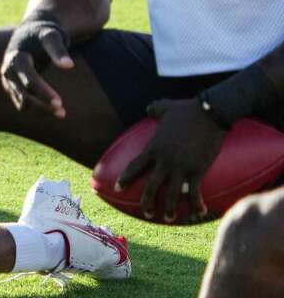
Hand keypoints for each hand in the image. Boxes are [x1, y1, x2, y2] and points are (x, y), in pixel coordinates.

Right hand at [0, 18, 73, 117]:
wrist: (30, 32)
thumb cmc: (43, 34)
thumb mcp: (51, 36)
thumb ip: (58, 50)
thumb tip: (69, 66)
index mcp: (16, 58)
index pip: (29, 80)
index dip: (43, 92)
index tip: (60, 103)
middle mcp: (8, 70)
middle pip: (23, 94)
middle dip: (42, 105)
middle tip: (62, 112)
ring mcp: (8, 79)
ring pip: (21, 102)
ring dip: (40, 110)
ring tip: (61, 114)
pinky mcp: (11, 86)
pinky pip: (21, 102)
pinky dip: (35, 109)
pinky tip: (51, 111)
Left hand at [115, 99, 226, 221]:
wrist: (208, 113)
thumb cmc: (186, 109)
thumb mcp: (165, 107)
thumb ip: (154, 109)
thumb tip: (149, 110)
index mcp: (154, 148)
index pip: (134, 166)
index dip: (125, 179)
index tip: (118, 188)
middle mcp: (164, 161)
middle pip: (151, 186)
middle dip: (147, 202)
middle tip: (146, 213)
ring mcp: (181, 167)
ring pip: (171, 195)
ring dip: (169, 209)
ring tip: (168, 219)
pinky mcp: (198, 170)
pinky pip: (195, 193)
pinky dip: (196, 205)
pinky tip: (200, 213)